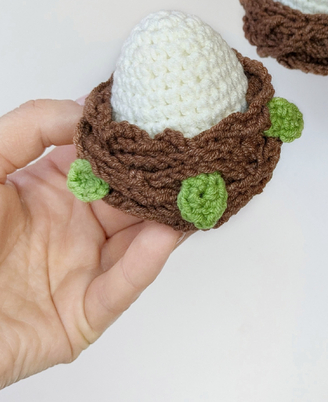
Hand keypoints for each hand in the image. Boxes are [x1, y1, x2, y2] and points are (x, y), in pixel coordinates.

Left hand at [0, 99, 182, 387]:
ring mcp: (81, 268)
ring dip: (168, 217)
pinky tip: (163, 235)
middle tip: (198, 152)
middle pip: (133, 197)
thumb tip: (87, 109)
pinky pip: (118, 288)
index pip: (108, 159)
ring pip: (138, 241)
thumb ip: (32, 125)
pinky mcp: (80, 315)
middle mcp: (76, 225)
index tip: (165, 115)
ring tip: (193, 190)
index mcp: (55, 188)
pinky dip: (144, 263)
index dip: (135, 139)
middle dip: (165, 176)